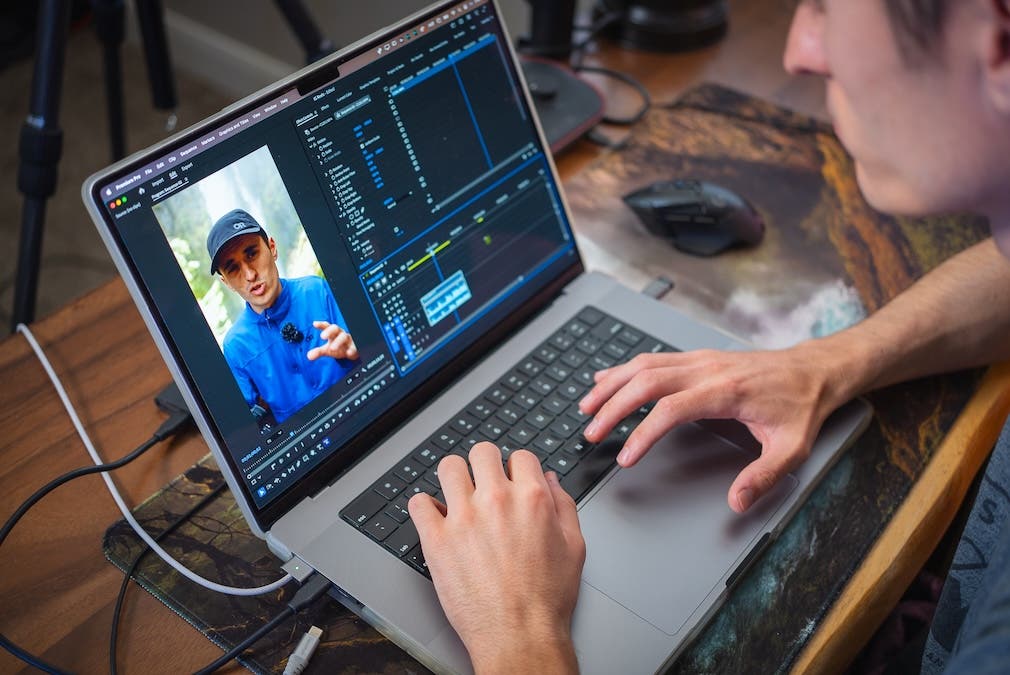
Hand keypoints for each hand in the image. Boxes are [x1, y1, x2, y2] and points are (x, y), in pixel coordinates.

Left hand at [307, 321, 357, 360]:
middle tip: (322, 336)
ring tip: (332, 348)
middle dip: (329, 331)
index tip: (314, 324)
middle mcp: (340, 334)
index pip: (327, 326)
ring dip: (338, 342)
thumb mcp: (327, 349)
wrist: (351, 351)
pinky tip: (348, 353)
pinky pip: (354, 346)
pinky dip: (352, 349)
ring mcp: (348, 339)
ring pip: (344, 337)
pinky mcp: (355, 346)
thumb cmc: (338, 347)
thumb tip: (308, 356)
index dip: (321, 325)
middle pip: (335, 329)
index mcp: (333, 333)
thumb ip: (318, 352)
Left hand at [409, 443, 583, 673]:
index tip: (510, 479)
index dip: (516, 468)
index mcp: (531, 499)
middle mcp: (496, 501)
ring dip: (453, 477)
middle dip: (484, 464)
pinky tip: (434, 517)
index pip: (519, 456)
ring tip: (456, 494)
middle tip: (482, 481)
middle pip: (482, 452)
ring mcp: (463, 518)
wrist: (520, 635)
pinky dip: (424, 507)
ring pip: (448, 467)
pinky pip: (418, 503)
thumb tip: (550, 480)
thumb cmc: (547, 599)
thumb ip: (563, 505)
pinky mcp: (436, 540)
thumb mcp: (574, 546)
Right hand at [579, 344, 853, 512]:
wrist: (813, 370)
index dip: (643, 434)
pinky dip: (624, 369)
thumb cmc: (801, 406)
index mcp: (725, 391)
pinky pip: (652, 358)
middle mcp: (706, 369)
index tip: (626, 457)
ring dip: (612, 385)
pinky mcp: (696, 357)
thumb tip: (736, 501)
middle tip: (592, 433)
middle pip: (646, 381)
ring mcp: (699, 359)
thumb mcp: (792, 448)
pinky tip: (606, 379)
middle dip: (613, 407)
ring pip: (643, 364)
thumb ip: (763, 476)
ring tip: (587, 406)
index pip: (670, 409)